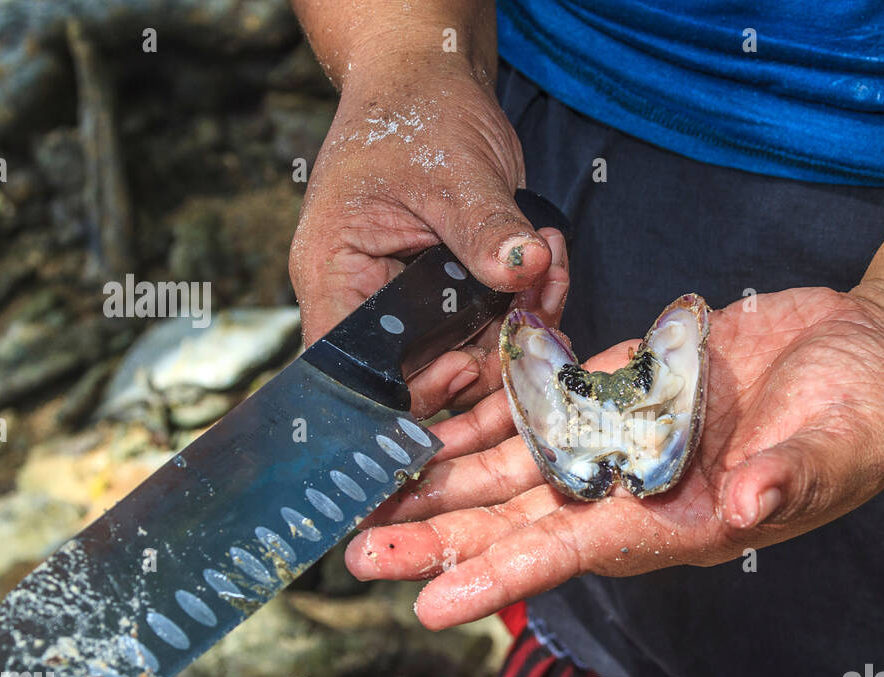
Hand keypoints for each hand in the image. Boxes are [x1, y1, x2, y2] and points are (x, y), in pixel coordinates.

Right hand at [290, 52, 567, 417]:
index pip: (355, 365)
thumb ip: (485, 228)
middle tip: (534, 316)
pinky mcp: (450, 295)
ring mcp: (410, 300)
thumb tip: (525, 269)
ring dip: (515, 329)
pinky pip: (486, 328)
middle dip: (484, 357)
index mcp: (334, 273)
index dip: (409, 387)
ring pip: (463, 355)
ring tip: (549, 275)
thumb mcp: (454, 171)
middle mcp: (366, 297)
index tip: (467, 365)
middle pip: (417, 374)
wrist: (432, 83)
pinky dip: (523, 310)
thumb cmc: (416, 113)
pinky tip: (548, 269)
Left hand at [344, 286, 883, 628]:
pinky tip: (435, 422)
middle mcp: (641, 488)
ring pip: (520, 468)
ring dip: (448, 483)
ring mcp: (627, 437)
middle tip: (358, 553)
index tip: (433, 604)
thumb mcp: (843, 442)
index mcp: (684, 516)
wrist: (872, 349)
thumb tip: (746, 505)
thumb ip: (793, 476)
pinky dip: (488, 416)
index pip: (579, 551)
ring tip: (374, 493)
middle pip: (524, 521)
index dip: (506, 575)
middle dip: (445, 540)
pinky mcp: (625, 388)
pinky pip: (543, 407)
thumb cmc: (870, 409)